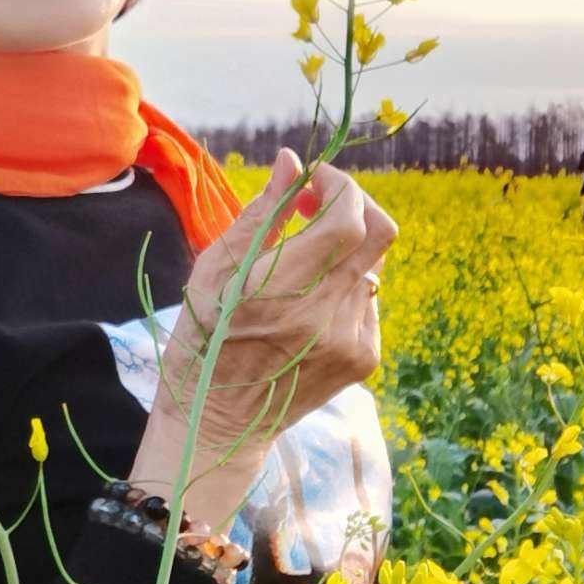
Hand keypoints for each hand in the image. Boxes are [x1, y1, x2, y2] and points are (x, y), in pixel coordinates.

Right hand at [139, 148, 395, 511]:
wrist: (219, 421)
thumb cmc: (204, 338)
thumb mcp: (214, 270)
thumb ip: (262, 214)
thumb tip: (293, 162)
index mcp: (282, 289)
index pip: (349, 218)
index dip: (339, 186)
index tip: (313, 179)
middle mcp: (328, 315)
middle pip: (379, 233)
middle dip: (354, 203)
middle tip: (318, 204)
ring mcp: (352, 339)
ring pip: (372, 265)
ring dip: (343, 248)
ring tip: (300, 263)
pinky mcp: (363, 358)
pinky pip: (369, 299)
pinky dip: (345, 286)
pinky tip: (307, 305)